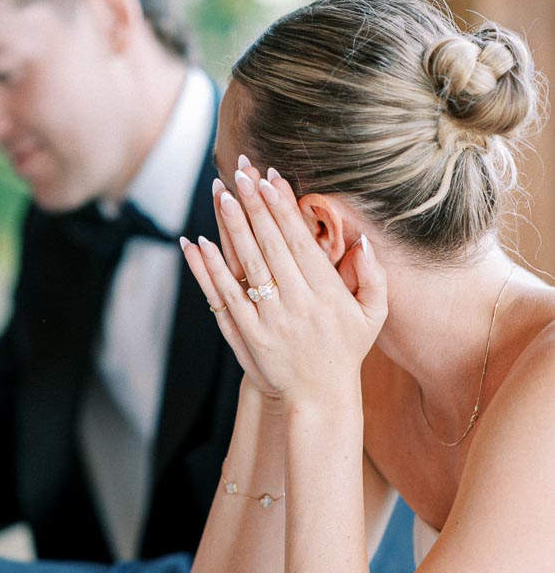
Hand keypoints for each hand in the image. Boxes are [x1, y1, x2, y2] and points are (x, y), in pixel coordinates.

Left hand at [186, 166, 386, 404]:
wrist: (320, 399)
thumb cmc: (345, 351)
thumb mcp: (372, 316)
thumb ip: (373, 277)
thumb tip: (364, 242)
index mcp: (327, 293)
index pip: (300, 241)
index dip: (283, 208)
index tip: (270, 178)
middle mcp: (298, 303)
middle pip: (271, 246)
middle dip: (255, 206)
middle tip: (240, 173)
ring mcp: (271, 320)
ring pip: (248, 266)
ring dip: (233, 229)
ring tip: (222, 195)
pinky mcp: (249, 336)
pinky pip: (226, 297)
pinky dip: (211, 271)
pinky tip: (198, 244)